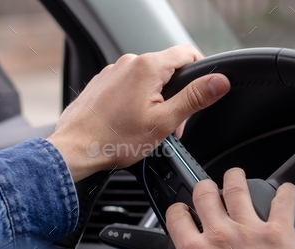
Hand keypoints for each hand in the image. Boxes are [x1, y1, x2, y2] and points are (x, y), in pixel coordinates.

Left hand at [47, 45, 229, 181]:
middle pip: (169, 70)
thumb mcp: (165, 121)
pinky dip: (138, 102)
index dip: (201, 73)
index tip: (201, 94)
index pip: (188, 53)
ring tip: (149, 128)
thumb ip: (195, 98)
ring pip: (149, 80)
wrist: (75, 150)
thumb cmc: (114, 139)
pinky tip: (132, 123)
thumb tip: (220, 81)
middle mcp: (129, 62)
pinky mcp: (104, 83)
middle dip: (177, 96)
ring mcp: (114, 72)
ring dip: (158, 101)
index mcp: (147, 67)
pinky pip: (131, 86)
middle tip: (171, 125)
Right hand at [157, 168, 294, 248]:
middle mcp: (220, 235)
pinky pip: (283, 201)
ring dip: (235, 179)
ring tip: (236, 178)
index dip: (177, 210)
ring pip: (237, 187)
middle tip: (209, 193)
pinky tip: (285, 192)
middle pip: (205, 192)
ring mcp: (250, 230)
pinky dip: (285, 193)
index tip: (183, 213)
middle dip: (204, 188)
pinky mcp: (279, 233)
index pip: (177, 215)